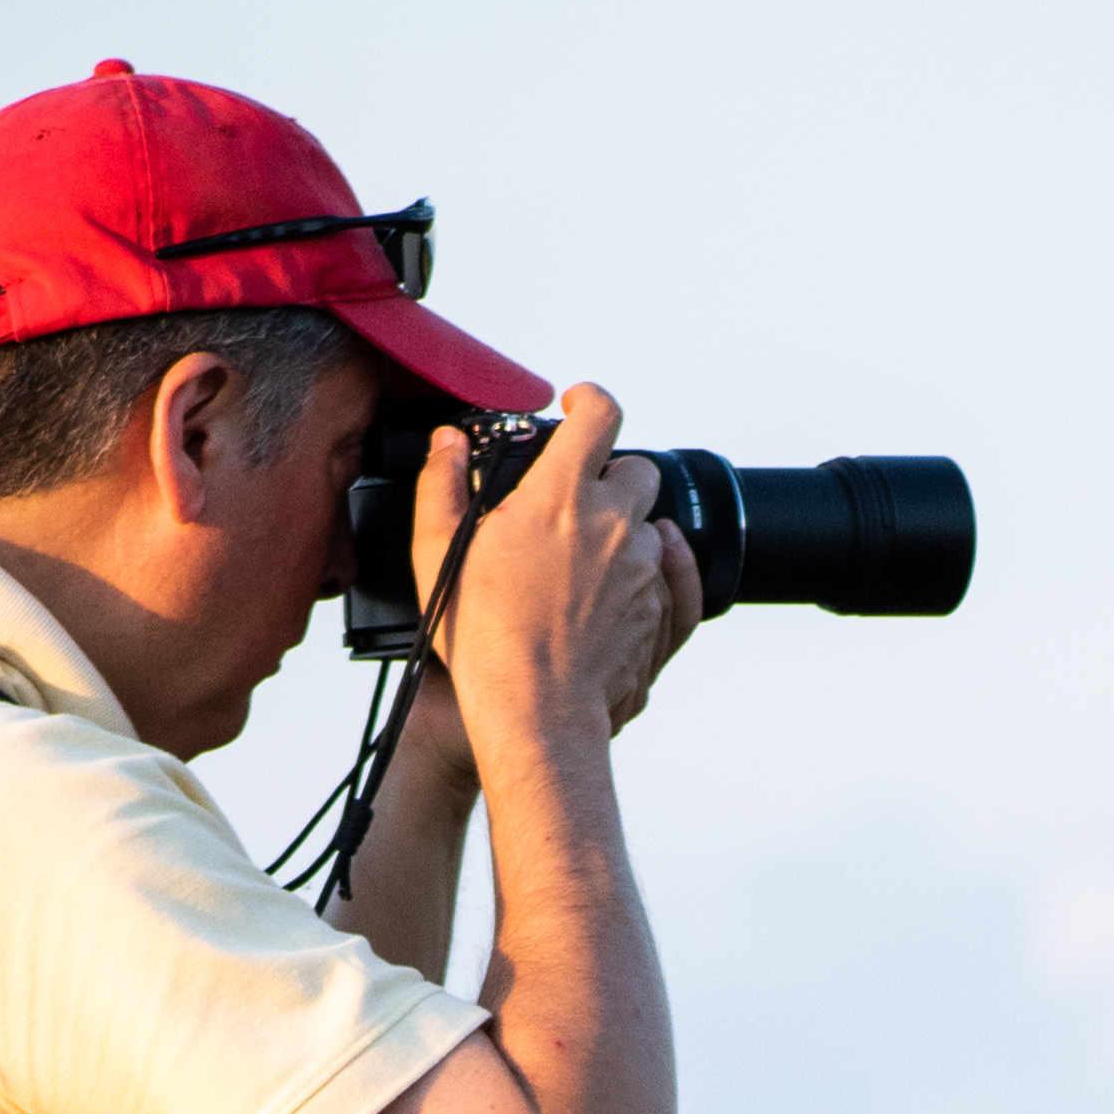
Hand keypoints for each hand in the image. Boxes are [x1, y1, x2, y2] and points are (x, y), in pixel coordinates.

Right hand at [422, 388, 695, 745]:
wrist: (535, 713)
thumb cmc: (483, 638)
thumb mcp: (438, 553)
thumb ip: (442, 485)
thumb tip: (448, 445)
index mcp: (562, 495)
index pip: (601, 413)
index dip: (590, 401)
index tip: (578, 407)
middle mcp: (614, 524)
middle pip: (637, 470)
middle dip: (611, 477)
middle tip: (576, 503)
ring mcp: (644, 570)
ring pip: (650, 528)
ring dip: (624, 534)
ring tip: (582, 566)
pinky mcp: (660, 612)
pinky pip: (675, 576)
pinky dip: (654, 572)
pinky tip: (628, 582)